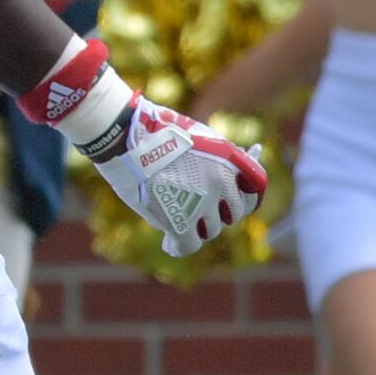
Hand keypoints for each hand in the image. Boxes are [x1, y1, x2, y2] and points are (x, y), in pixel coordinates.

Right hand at [23, 36, 268, 259]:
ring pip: (210, 229)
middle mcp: (222, 181)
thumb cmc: (148, 128)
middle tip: (195, 211)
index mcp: (229, 158)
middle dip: (216, 213)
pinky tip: (169, 244)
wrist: (119, 132)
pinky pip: (188, 245)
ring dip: (194, 226)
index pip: (256, 187)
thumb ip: (215, 157)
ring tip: (174, 219)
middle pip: (232, 213)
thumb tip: (229, 177)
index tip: (232, 203)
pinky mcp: (178, 219)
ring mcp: (202, 201)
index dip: (244, 197)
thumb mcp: (193, 134)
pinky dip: (178, 246)